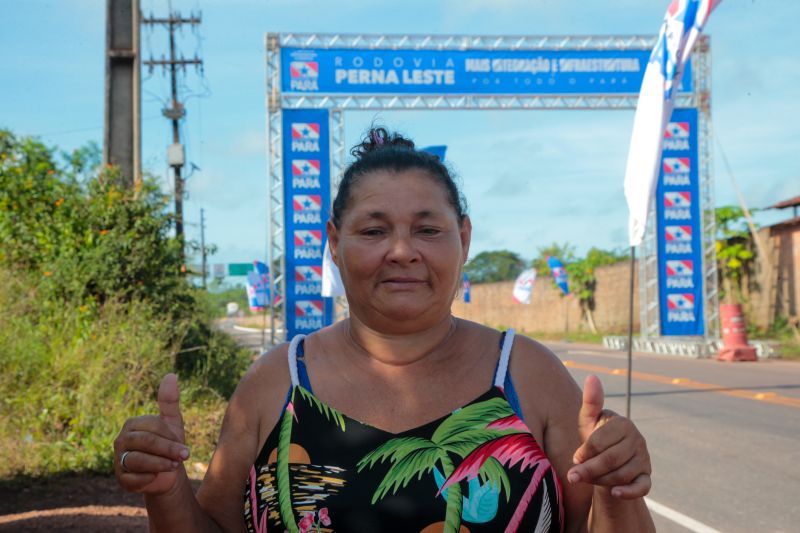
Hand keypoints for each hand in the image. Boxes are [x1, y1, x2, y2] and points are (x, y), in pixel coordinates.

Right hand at [114, 373, 190, 493]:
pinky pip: (134, 479)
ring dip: (161, 464)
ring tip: (173, 466)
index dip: (171, 436)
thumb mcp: (172, 424)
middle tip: (185, 456)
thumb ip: (170, 401)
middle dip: (168, 450)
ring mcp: (118, 459)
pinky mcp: (121, 479)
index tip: (184, 446)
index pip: (153, 426)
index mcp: (132, 424)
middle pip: (146, 442)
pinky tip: (156, 478)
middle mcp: (121, 440)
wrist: (167, 475)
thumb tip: (171, 375)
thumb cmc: (169, 446)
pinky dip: (149, 479)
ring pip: (138, 460)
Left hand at [567, 375, 650, 498]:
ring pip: (622, 474)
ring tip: (586, 480)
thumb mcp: (589, 421)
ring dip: (601, 480)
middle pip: (611, 459)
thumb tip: (592, 376)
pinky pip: (642, 487)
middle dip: (589, 469)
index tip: (575, 457)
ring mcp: (644, 459)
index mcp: (623, 424)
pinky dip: (629, 491)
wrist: (607, 460)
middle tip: (572, 476)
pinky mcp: (646, 476)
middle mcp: (638, 440)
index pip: (601, 440)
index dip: (586, 451)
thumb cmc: (595, 437)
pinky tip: (614, 493)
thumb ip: (591, 401)